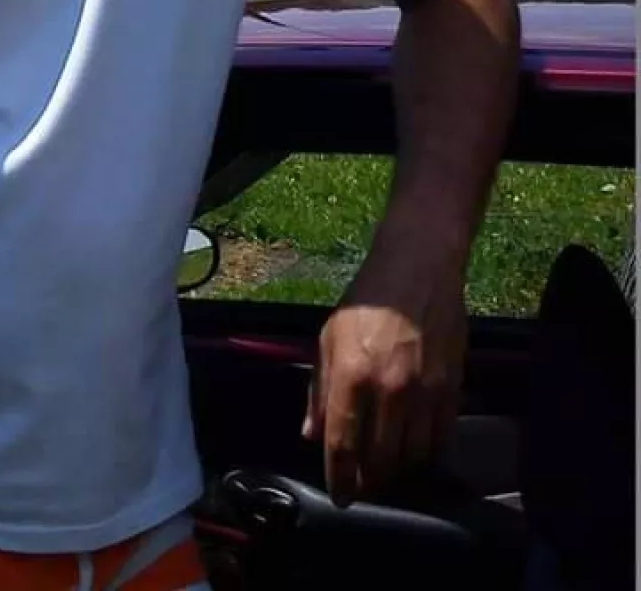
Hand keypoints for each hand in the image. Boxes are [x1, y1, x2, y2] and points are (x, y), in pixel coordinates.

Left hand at [301, 255, 467, 507]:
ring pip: (413, 456)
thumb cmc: (366, 302)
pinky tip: (414, 448)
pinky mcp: (452, 390)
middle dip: (369, 481)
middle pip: (381, 461)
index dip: (340, 478)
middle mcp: (389, 391)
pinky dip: (426, 452)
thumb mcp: (329, 338)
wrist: (417, 270)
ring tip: (387, 468)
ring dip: (398, 470)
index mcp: (352, 376)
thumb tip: (313, 435)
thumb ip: (320, 390)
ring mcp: (425, 393)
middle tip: (363, 485)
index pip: (343, 446)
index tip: (339, 495)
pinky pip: (440, 439)